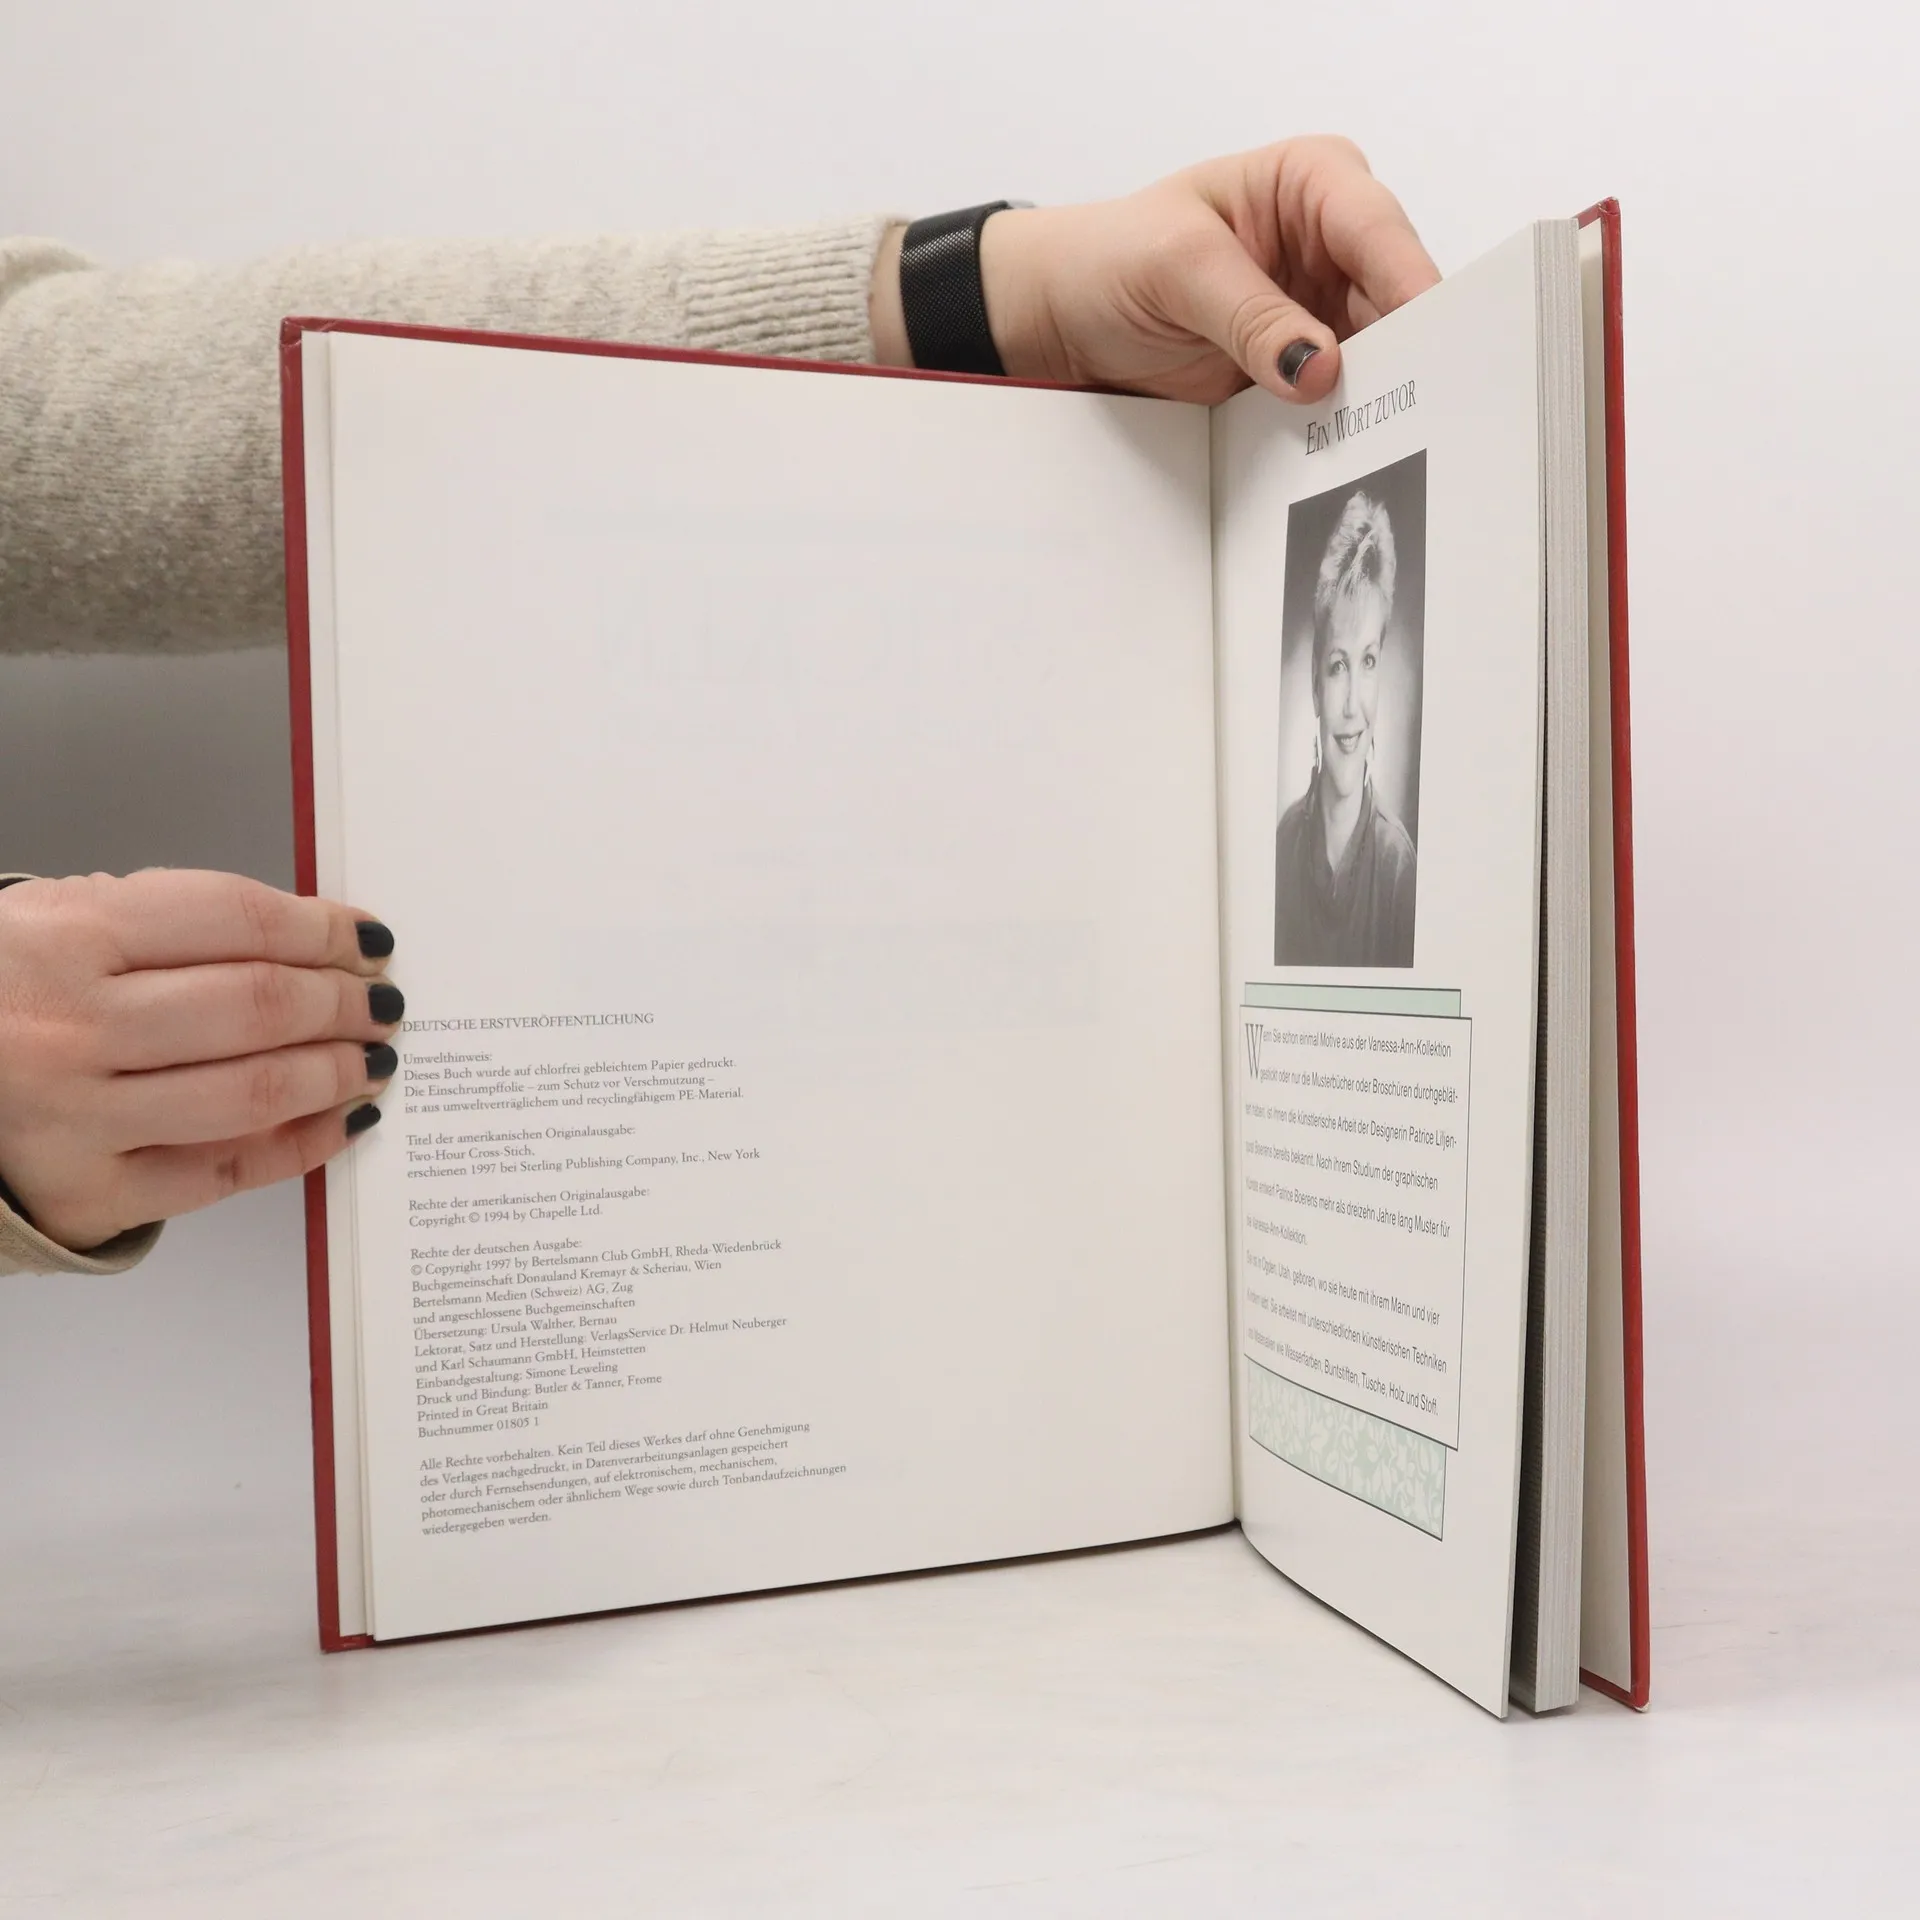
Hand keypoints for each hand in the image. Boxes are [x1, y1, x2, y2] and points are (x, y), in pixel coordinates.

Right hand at [0, 870, 401, 1251]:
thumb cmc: (9, 992)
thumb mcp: (65, 920)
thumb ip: (179, 922)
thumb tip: (317, 939)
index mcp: (68, 936)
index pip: (237, 920)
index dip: (324, 930)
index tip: (370, 941)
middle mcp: (70, 1027)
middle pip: (256, 1007)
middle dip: (344, 1003)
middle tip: (382, 1004)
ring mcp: (78, 1116)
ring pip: (252, 1092)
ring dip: (336, 1073)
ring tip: (372, 1059)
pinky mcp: (88, 1191)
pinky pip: (224, 1174)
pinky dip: (301, 1147)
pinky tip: (341, 1120)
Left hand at [873, 137, 1438, 405]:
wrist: (1066, 316)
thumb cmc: (1113, 259)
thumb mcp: (1177, 269)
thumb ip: (1251, 316)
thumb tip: (1318, 368)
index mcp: (1314, 183)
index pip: (1378, 231)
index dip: (1408, 285)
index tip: (1423, 342)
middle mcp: (1332, 245)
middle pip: (1395, 300)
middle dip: (1405, 353)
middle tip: (1418, 409)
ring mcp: (1321, 312)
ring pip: (1377, 358)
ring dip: (1375, 399)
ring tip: (1385, 441)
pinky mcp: (1301, 371)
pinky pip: (1337, 401)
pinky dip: (1340, 425)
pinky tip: (1344, 450)